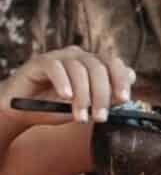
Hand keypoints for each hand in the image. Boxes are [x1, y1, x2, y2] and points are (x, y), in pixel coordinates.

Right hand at [1, 46, 133, 122]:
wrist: (23, 111)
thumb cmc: (57, 107)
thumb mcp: (85, 107)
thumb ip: (104, 100)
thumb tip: (123, 96)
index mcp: (94, 65)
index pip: (115, 64)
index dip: (122, 80)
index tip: (124, 99)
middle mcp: (80, 57)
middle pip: (98, 68)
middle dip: (102, 95)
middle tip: (100, 117)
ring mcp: (60, 57)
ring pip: (79, 69)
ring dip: (82, 96)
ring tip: (80, 116)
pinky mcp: (41, 61)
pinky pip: (56, 67)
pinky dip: (63, 82)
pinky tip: (65, 96)